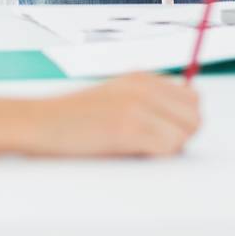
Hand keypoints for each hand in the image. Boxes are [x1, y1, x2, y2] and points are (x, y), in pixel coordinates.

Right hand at [38, 73, 200, 157]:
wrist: (40, 122)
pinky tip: (132, 153)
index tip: (164, 132)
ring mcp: (137, 105)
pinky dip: (156, 157)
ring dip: (168, 149)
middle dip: (181, 135)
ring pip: (184, 135)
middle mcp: (143, 87)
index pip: (192, 98)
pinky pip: (168, 148)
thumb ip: (147, 104)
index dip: (182, 121)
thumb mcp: (114, 98)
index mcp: (142, 78)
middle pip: (195, 117)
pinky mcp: (128, 127)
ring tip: (139, 150)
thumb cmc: (72, 119)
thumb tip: (184, 126)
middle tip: (153, 145)